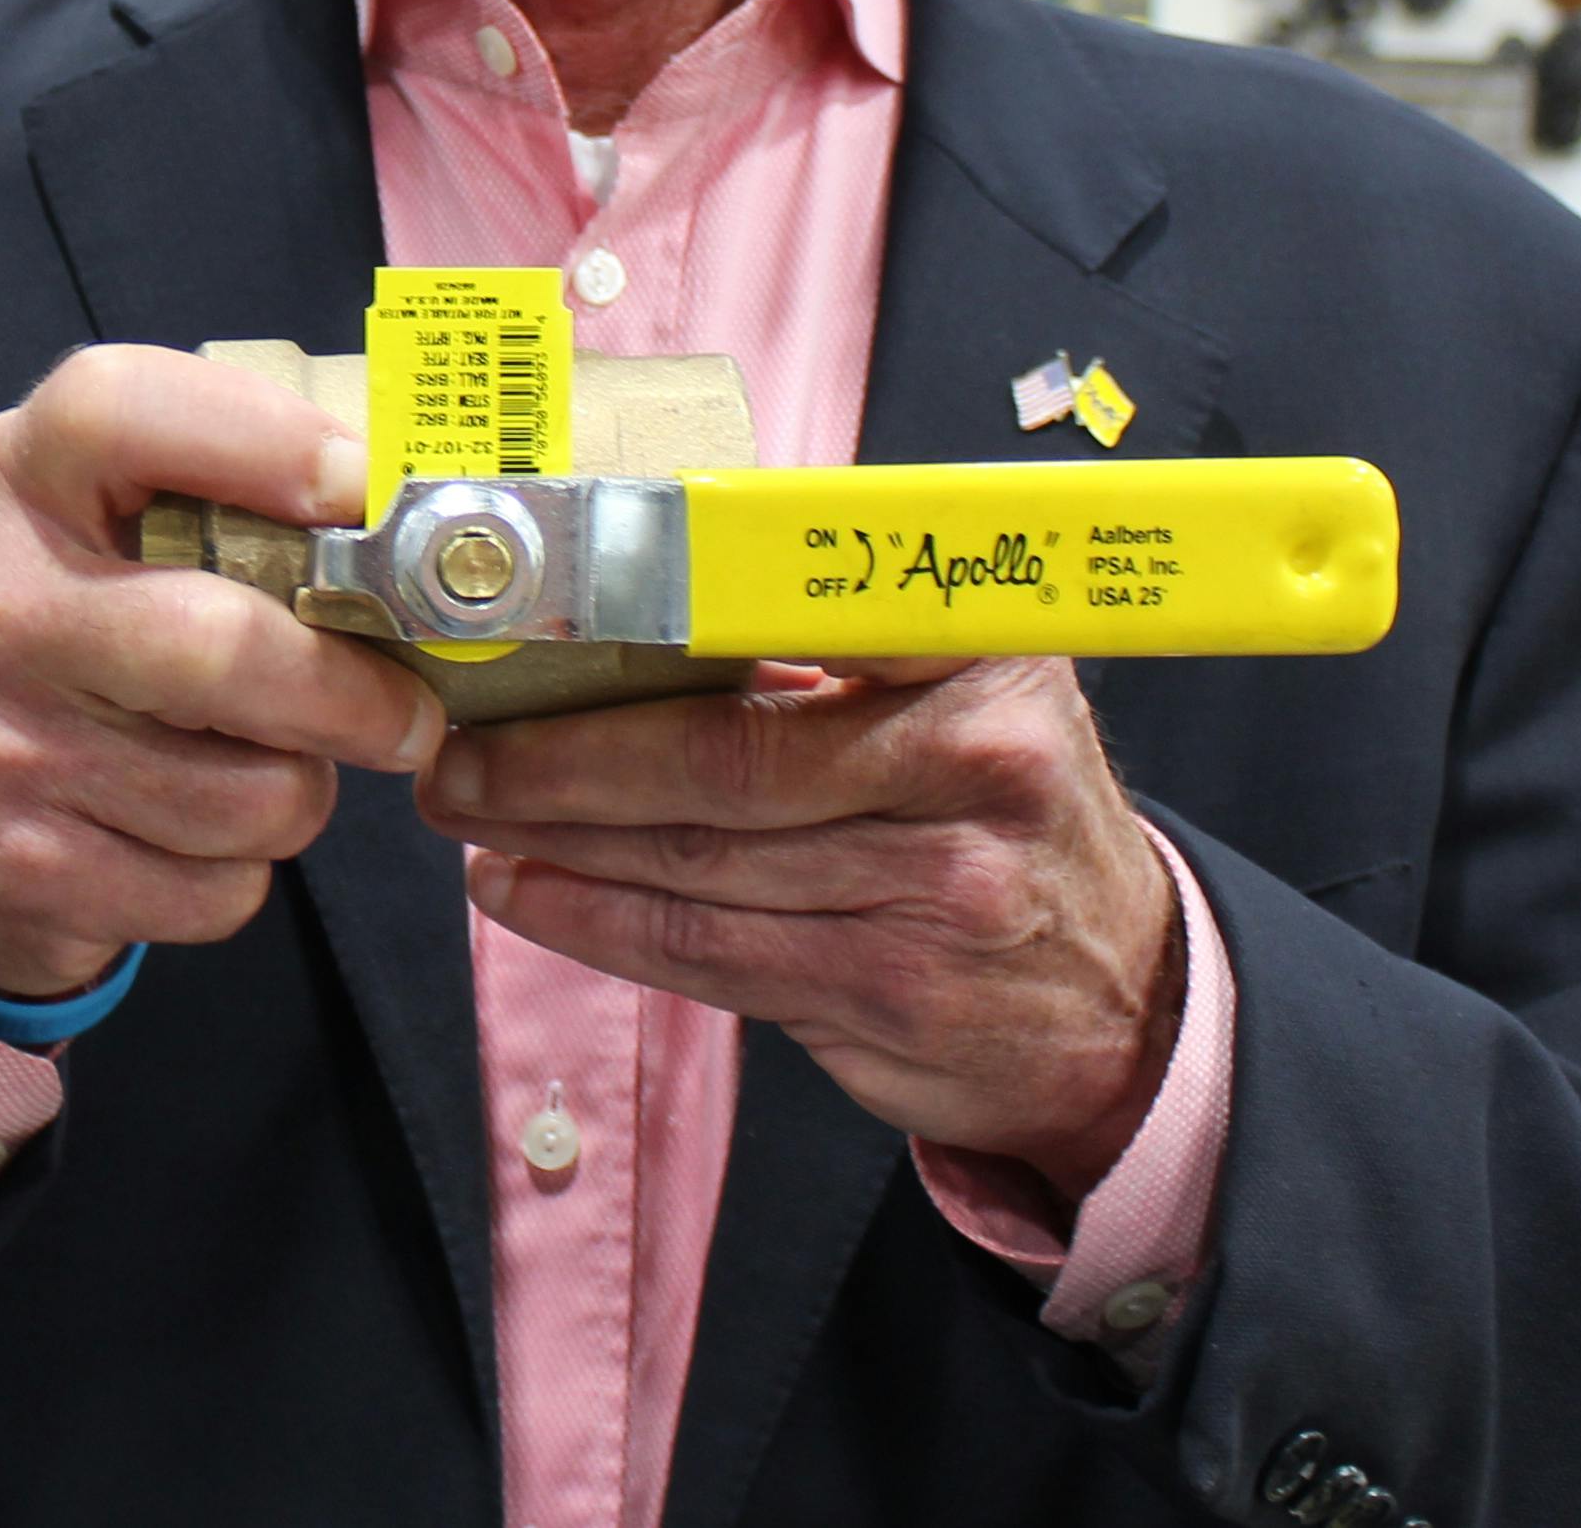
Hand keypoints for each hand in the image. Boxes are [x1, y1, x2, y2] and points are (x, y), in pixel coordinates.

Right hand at [0, 347, 450, 1000]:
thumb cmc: (63, 643)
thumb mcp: (92, 531)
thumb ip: (214, 498)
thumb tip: (416, 508)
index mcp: (12, 481)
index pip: (117, 409)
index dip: (259, 439)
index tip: (363, 486)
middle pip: (222, 644)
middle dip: (351, 693)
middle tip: (406, 713)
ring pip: (247, 794)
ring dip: (296, 795)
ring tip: (265, 769)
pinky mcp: (22, 868)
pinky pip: (216, 889)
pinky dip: (240, 876)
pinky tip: (193, 841)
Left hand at [417, 659, 1182, 1191]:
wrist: (1127, 996)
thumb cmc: (1003, 809)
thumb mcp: (965, 683)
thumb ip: (828, 637)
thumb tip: (623, 584)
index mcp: (982, 649)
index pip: (796, 621)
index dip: (646, 620)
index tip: (533, 618)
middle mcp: (974, 763)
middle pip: (719, 757)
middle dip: (558, 755)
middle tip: (454, 744)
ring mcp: (940, 892)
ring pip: (697, 861)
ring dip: (554, 837)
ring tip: (465, 810)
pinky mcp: (892, 995)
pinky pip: (709, 953)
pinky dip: (596, 921)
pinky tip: (524, 891)